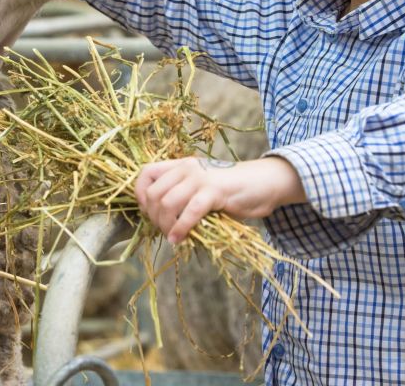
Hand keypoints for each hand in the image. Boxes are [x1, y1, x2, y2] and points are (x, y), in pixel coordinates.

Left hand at [134, 156, 305, 243]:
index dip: (140, 195)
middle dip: (153, 217)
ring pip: (168, 203)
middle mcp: (187, 168)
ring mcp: (201, 179)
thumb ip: (182, 194)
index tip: (148, 212)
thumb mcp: (201, 186)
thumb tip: (159, 217)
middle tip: (163, 230)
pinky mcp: (215, 192)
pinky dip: (181, 228)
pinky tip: (179, 239)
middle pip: (154, 194)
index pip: (146, 173)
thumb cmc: (231, 189)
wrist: (264, 182)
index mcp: (181, 165)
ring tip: (172, 236)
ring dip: (165, 225)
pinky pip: (190, 211)